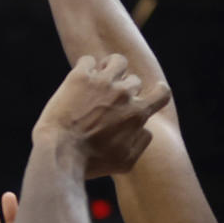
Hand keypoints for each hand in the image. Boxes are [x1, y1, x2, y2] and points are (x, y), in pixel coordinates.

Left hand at [33, 55, 171, 178]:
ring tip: (99, 79)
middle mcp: (123, 94)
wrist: (61, 153)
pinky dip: (85, 68)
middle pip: (134, 80)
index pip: (162, 93)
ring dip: (111, 69)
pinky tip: (79, 81)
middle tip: (109, 100)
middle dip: (125, 89)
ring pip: (117, 61)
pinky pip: (88, 60)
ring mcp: (102, 82)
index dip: (158, 91)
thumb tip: (145, 128)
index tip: (150, 93)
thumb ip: (141, 143)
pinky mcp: (80, 77)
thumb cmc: (93, 162)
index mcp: (138, 113)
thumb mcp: (125, 162)